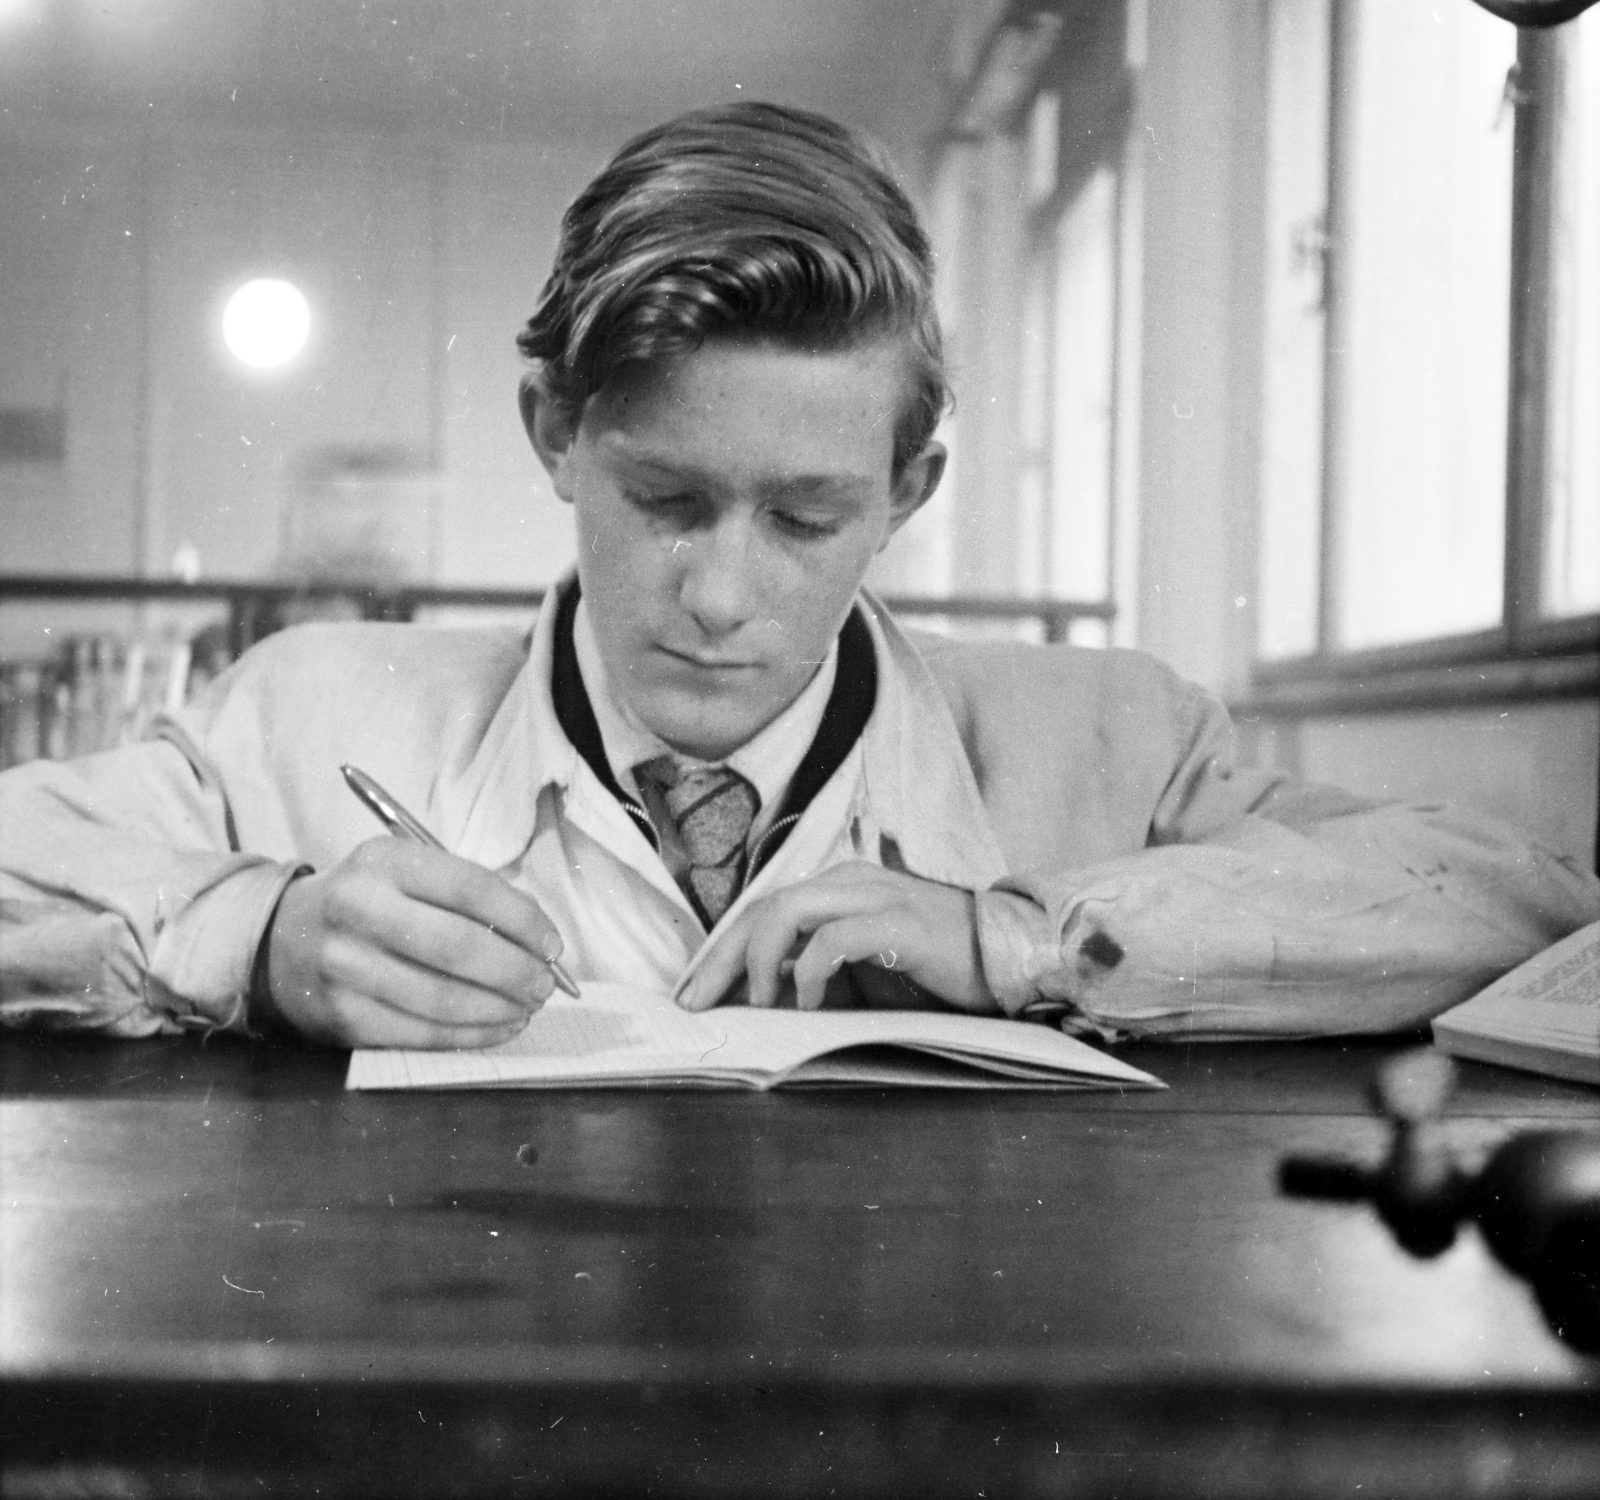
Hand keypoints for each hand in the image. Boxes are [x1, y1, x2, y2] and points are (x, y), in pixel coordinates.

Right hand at [262, 838, 564, 1047]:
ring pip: (441, 998)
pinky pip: (418, 1034)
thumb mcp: (407, 874)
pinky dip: (468, 1036)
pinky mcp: (341, 1014)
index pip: (471, 889)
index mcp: (384, 862)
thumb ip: (467, 898)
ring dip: (498, 1010)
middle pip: (458, 947)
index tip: (552, 946)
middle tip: (544, 985)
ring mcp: (344, 965)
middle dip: (516, 972)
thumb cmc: (370, 904)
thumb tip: (539, 941)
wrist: (279, 940)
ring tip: (526, 1009)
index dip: (523, 921)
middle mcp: (358, 908)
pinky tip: (495, 1028)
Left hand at [677, 861, 997, 1013]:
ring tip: (756, 1005)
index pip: (762, 910)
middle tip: (699, 1004)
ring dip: (760, 960)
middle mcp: (850, 881)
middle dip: (722, 958)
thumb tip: (755, 998)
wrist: (1007, 959)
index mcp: (838, 888)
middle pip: (763, 907)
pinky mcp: (900, 924)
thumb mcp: (863, 971)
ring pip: (789, 910)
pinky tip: (808, 1003)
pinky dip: (809, 969)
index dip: (719, 951)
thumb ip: (815, 972)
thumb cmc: (932, 969)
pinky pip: (836, 937)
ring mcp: (876, 897)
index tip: (691, 994)